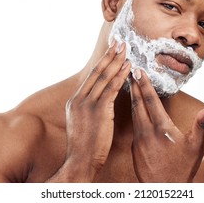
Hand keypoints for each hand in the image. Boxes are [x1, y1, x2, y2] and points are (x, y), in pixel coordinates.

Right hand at [63, 41, 130, 180]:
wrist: (80, 161)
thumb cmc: (84, 146)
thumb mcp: (81, 123)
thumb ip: (88, 109)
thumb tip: (99, 99)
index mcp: (74, 101)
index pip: (90, 77)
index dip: (102, 63)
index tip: (110, 51)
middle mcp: (79, 99)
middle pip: (97, 72)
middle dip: (109, 56)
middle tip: (119, 42)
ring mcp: (87, 103)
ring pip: (104, 77)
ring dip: (116, 61)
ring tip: (125, 49)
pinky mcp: (98, 110)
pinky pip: (112, 88)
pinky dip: (120, 76)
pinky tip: (128, 67)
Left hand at [130, 68, 203, 182]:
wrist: (164, 189)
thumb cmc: (183, 168)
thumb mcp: (197, 147)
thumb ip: (202, 124)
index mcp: (162, 128)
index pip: (150, 100)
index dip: (144, 83)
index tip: (138, 70)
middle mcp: (146, 131)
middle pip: (138, 103)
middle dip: (134, 85)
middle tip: (130, 71)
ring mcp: (138, 139)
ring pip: (133, 113)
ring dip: (132, 98)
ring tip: (130, 85)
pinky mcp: (134, 146)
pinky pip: (133, 126)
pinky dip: (133, 113)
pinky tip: (135, 109)